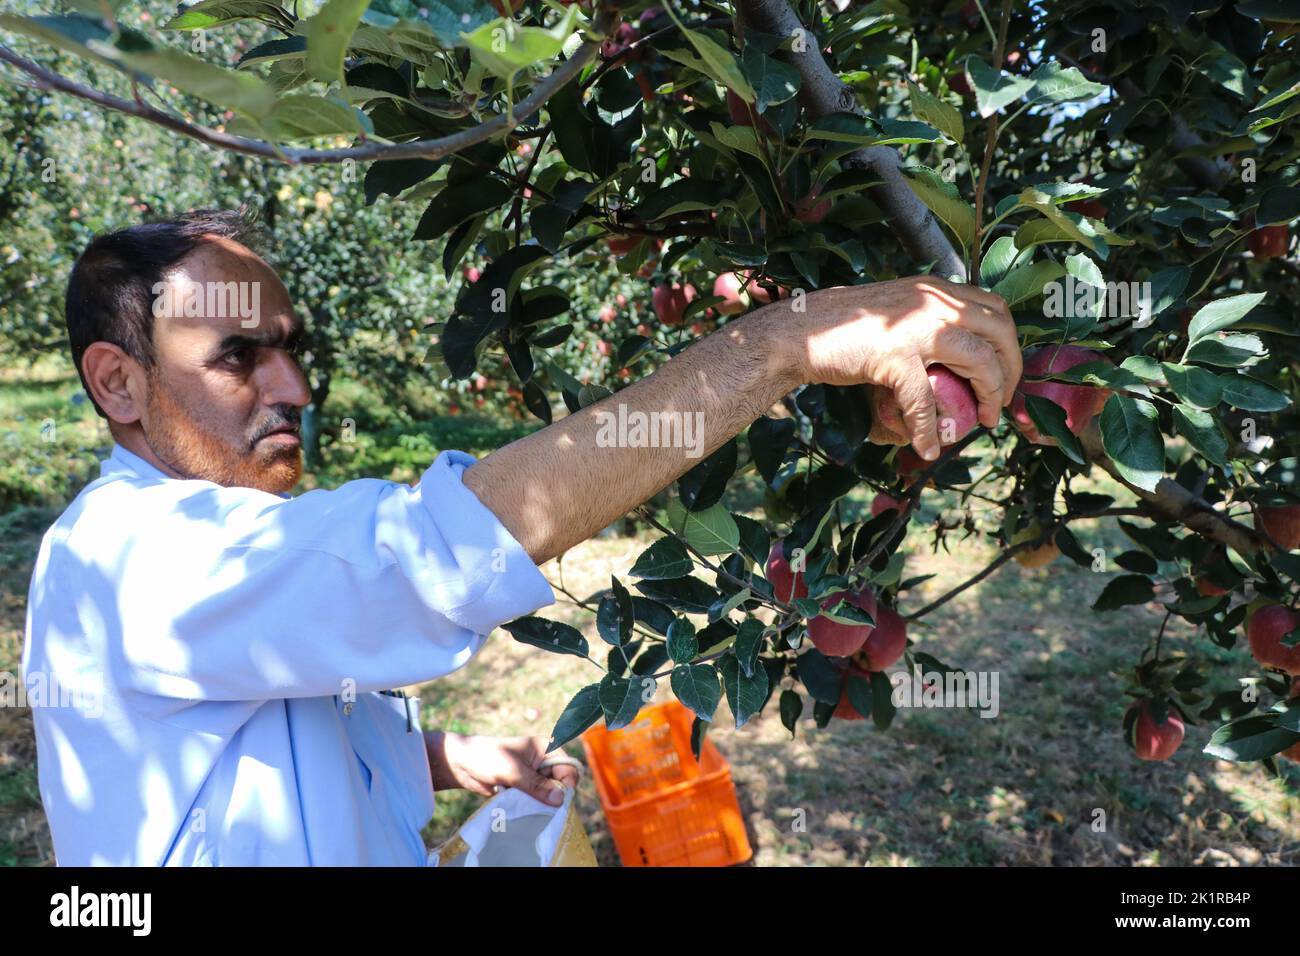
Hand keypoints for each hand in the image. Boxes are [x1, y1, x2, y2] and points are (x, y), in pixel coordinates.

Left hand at [426, 731, 578, 806]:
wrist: (462, 764)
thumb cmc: (488, 758)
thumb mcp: (513, 771)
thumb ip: (537, 785)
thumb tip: (560, 800)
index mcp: (546, 748)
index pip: (569, 769)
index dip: (565, 786)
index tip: (555, 802)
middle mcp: (544, 761)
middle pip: (562, 783)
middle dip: (553, 796)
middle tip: (538, 806)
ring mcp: (535, 775)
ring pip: (550, 794)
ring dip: (541, 803)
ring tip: (527, 806)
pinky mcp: (526, 787)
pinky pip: (537, 800)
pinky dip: (533, 806)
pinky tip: (524, 809)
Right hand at [792, 276, 1019, 459]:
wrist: (801, 332)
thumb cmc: (844, 327)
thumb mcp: (898, 311)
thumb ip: (926, 319)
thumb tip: (953, 350)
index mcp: (936, 290)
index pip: (995, 310)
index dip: (1009, 344)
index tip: (1004, 373)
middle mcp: (934, 303)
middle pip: (1000, 333)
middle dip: (1010, 373)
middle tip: (1001, 403)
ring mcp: (917, 328)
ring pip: (980, 363)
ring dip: (990, 397)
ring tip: (983, 422)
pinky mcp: (896, 357)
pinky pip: (925, 402)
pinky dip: (928, 430)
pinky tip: (928, 448)